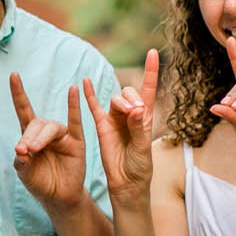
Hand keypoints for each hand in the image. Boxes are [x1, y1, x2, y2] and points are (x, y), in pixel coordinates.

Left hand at [10, 73, 87, 214]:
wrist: (59, 198)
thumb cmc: (41, 183)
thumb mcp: (26, 175)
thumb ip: (22, 163)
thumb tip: (22, 151)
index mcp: (30, 137)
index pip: (23, 110)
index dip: (18, 93)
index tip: (13, 75)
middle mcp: (46, 132)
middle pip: (36, 124)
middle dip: (28, 136)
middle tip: (23, 151)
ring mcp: (62, 136)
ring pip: (51, 128)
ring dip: (41, 137)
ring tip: (33, 150)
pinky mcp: (76, 142)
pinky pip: (76, 121)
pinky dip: (74, 106)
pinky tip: (74, 90)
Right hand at [84, 49, 158, 206]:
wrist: (126, 183)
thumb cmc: (140, 167)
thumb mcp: (143, 148)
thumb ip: (139, 128)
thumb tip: (137, 109)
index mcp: (145, 117)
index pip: (148, 89)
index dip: (150, 71)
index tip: (151, 53)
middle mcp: (130, 115)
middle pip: (129, 93)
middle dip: (132, 98)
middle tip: (136, 113)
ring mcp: (115, 119)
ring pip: (115, 99)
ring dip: (120, 102)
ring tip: (127, 113)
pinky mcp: (101, 126)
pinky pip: (93, 107)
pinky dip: (89, 95)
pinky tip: (84, 82)